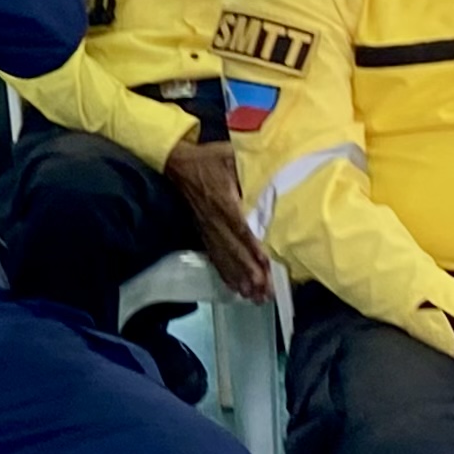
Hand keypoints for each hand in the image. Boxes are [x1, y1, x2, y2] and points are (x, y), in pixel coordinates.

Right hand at [158, 133, 272, 299]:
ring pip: (226, 259)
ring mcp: (209, 230)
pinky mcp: (205, 234)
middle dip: (251, 273)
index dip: (254, 247)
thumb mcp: (231, 155)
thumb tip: (275, 171)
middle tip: (267, 293)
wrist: (178, 164)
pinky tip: (237, 289)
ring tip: (256, 297)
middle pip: (235, 251)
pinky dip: (227, 275)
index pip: (241, 228)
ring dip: (241, 279)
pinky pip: (216, 258)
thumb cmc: (209, 158)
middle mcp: (216, 220)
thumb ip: (250, 165)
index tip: (267, 265)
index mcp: (224, 201)